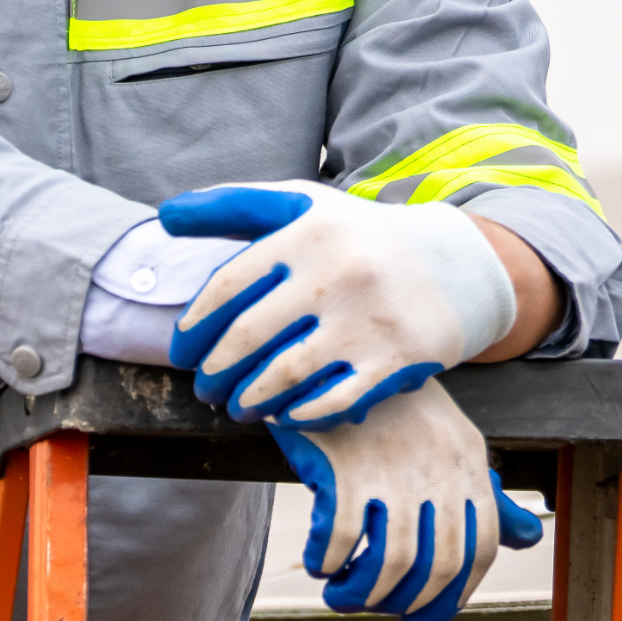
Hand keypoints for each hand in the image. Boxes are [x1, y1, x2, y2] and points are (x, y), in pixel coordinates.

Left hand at [163, 183, 519, 424]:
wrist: (453, 263)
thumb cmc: (357, 237)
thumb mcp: (302, 205)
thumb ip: (234, 207)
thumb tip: (167, 216)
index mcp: (307, 230)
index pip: (228, 285)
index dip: (195, 326)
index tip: (183, 351)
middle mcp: (338, 271)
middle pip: (249, 336)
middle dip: (214, 370)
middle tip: (205, 388)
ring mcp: (369, 318)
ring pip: (284, 374)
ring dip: (248, 400)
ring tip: (236, 407)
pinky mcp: (397, 358)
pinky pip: (333, 401)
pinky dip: (298, 414)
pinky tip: (282, 415)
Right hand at [268, 380, 546, 620]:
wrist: (340, 354)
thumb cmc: (397, 409)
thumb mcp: (453, 444)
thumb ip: (490, 496)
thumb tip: (529, 537)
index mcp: (469, 464)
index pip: (480, 548)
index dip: (453, 596)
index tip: (420, 620)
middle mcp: (438, 468)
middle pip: (436, 564)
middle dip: (402, 603)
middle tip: (374, 608)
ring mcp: (391, 466)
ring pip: (388, 560)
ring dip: (360, 594)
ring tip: (341, 594)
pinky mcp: (343, 464)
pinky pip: (339, 537)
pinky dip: (327, 563)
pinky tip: (319, 563)